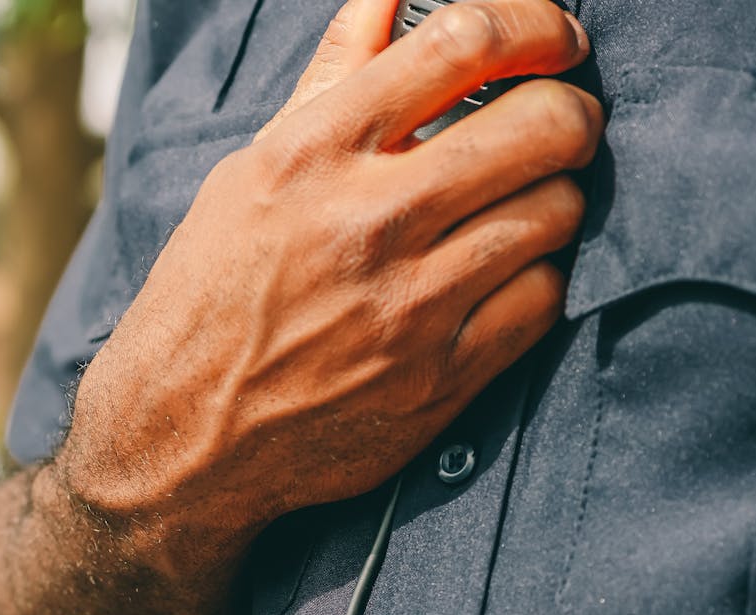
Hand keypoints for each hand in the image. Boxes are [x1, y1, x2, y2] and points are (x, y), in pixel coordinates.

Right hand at [60, 0, 600, 578]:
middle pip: (541, 125)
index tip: (554, 38)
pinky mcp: (440, 378)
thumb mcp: (252, 171)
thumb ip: (332, 78)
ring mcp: (409, 305)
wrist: (184, 432)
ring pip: (557, 212)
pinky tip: (502, 274)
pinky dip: (537, 275)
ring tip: (520, 204)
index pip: (460, 42)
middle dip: (571, 111)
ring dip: (555, 196)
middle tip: (560, 122)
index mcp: (311, 152)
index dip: (534, 25)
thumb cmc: (212, 291)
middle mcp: (366, 221)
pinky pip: (545, 299)